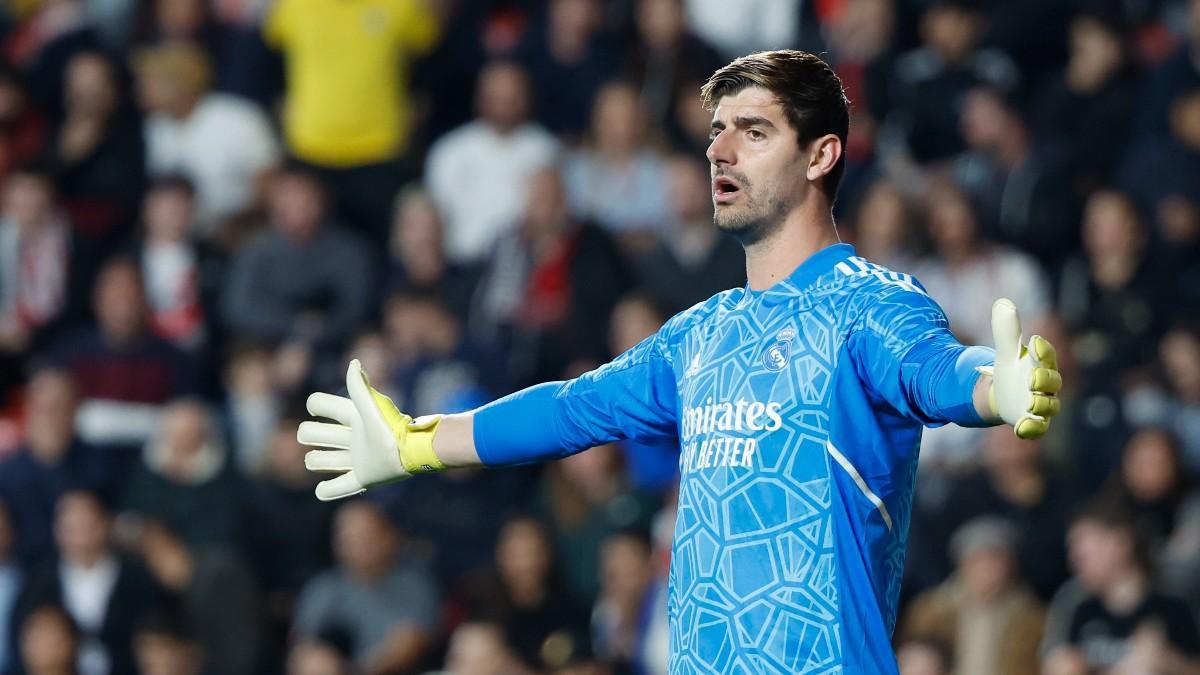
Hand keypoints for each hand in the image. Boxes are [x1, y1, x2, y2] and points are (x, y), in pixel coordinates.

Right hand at [298, 359, 442, 500]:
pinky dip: (327, 491)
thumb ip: (359, 388)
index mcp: (352, 417)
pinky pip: (338, 488)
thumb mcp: (372, 406)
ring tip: (322, 460)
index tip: (317, 409)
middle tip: (323, 438)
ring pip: (321, 460)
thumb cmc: (392, 426)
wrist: (413, 452)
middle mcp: (352, 438)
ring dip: (317, 461)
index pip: (320, 405)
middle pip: (314, 434)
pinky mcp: (364, 478)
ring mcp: (356, 459)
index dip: (315, 405)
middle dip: (310, 434)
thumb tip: (353, 363)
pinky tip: (322, 489)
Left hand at [977, 298, 1061, 438]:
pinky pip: (1038, 428)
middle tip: (1032, 378)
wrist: (1005, 395)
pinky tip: (1021, 428)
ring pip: (1049, 406)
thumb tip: (1002, 302)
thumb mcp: (1006, 350)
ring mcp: (1041, 404)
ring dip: (1041, 405)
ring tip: (1030, 403)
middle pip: (1052, 382)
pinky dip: (1032, 428)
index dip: (1043, 350)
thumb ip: (1006, 330)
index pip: (1046, 355)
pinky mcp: (1032, 422)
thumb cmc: (1013, 369)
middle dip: (1044, 379)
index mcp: (1041, 363)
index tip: (1033, 342)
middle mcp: (1046, 385)